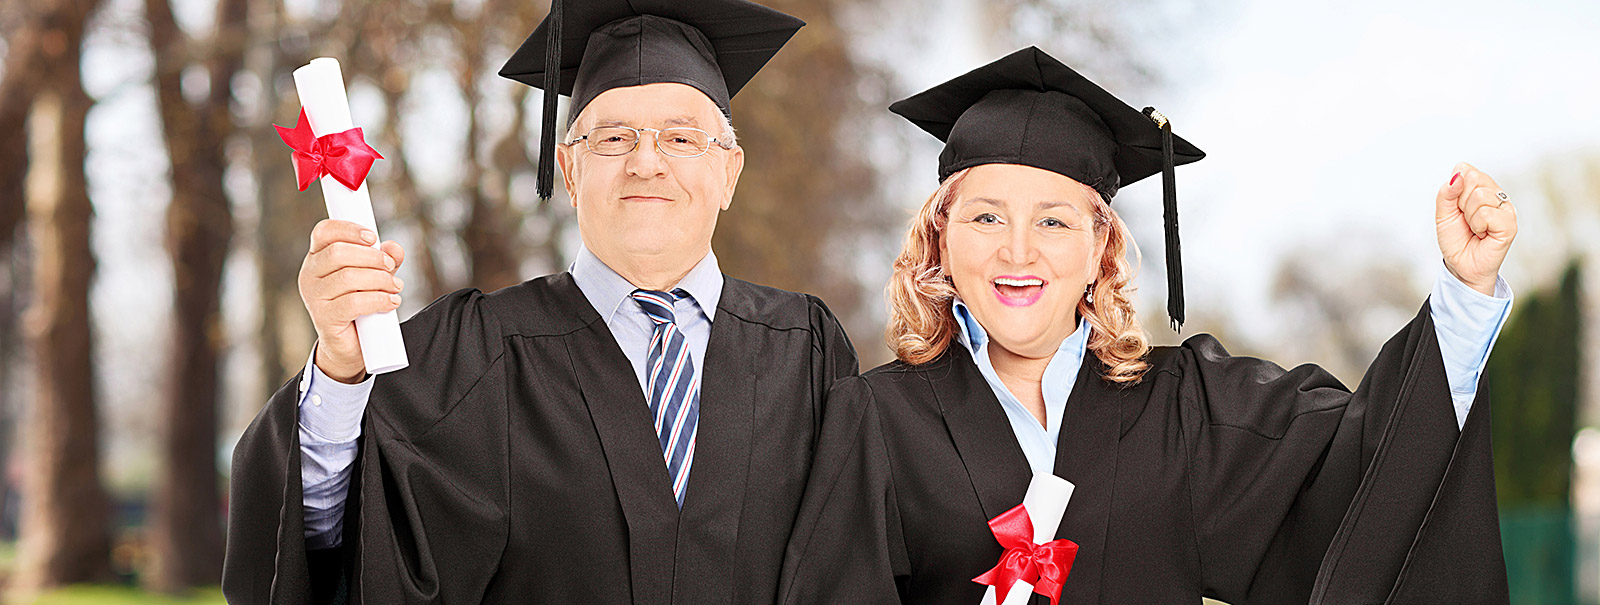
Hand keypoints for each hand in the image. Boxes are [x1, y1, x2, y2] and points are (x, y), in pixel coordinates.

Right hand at [299, 219, 405, 383]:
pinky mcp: (324, 318)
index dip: (348, 229)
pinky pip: (353, 303)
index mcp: (317, 258)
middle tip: (390, 266)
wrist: (350, 345)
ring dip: (379, 279)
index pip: (324, 232)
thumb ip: (384, 260)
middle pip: (338, 253)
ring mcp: (313, 297)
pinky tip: (391, 302)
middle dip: (371, 257)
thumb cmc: (360, 305)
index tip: (373, 237)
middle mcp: (310, 274)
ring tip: (395, 287)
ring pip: (348, 277)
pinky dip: (378, 300)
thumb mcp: (374, 277)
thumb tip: (394, 247)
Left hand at [1436, 162, 1515, 295]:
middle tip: (1466, 219)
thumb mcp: (1443, 214)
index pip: (1466, 170)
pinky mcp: (1510, 224)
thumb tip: (1457, 176)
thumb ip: (1446, 193)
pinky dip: (1478, 225)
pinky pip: (1487, 213)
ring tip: (1475, 228)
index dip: (1455, 189)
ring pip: (1480, 196)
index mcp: (1482, 187)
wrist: (1461, 265)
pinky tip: (1482, 234)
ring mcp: (1506, 208)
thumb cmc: (1456, 239)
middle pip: (1474, 179)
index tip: (1457, 207)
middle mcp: (1496, 194)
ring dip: (1469, 216)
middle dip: (1461, 202)